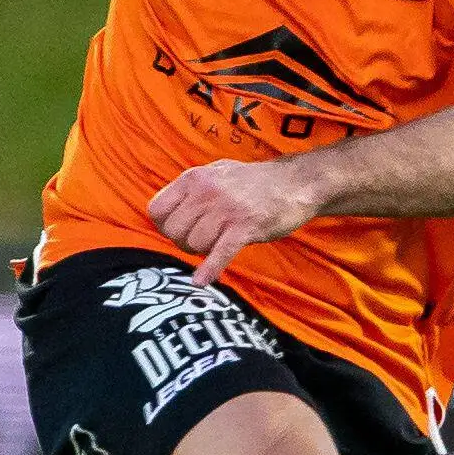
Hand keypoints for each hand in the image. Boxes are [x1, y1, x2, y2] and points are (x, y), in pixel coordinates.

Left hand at [147, 156, 328, 285]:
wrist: (296, 182)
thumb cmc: (254, 182)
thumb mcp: (216, 173)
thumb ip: (191, 189)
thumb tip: (166, 210)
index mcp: (194, 178)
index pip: (157, 210)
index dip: (165, 226)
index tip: (179, 230)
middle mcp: (206, 192)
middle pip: (174, 231)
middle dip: (183, 242)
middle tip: (202, 241)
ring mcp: (226, 210)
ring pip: (195, 244)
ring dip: (203, 252)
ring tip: (218, 243)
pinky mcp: (245, 228)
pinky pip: (219, 253)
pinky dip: (210, 270)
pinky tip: (202, 281)